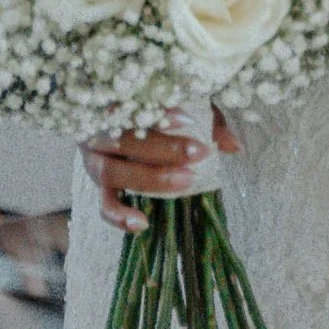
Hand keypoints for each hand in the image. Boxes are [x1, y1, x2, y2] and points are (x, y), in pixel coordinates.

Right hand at [81, 114, 235, 231]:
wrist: (118, 127)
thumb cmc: (156, 113)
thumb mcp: (186, 108)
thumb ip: (207, 121)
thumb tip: (234, 146)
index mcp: (113, 105)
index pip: (131, 104)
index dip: (158, 112)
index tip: (188, 119)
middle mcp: (97, 132)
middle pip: (121, 138)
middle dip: (161, 147)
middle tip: (198, 153)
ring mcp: (93, 161)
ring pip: (110, 171)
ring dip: (149, 177)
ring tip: (186, 181)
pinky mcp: (99, 188)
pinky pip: (104, 205)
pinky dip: (120, 216)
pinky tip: (143, 223)